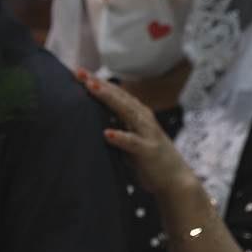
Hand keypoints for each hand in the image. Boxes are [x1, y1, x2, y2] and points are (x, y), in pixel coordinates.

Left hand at [76, 69, 196, 198]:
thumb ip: (116, 125)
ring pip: (126, 112)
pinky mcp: (148, 151)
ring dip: (108, 99)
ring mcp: (147, 133)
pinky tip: (107, 133)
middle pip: (118, 96)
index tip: (77, 71)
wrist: (175, 180)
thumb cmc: (148, 158)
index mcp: (137, 114)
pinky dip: (120, 137)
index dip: (97, 81)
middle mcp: (143, 118)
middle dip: (99, 83)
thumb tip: (90, 117)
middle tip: (79, 72)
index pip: (115, 93)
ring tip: (91, 88)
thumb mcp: (129, 137)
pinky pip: (133, 143)